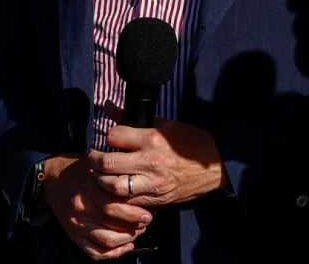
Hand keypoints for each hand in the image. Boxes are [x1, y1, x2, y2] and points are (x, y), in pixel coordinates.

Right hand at [41, 153, 154, 260]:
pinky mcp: (74, 234)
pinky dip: (113, 253)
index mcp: (91, 186)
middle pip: (114, 222)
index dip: (137, 209)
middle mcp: (83, 206)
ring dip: (128, 238)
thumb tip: (142, 185)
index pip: (117, 203)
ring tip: (138, 230)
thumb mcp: (99, 163)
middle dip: (136, 223)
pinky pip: (94, 252)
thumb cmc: (81, 170)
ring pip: (107, 240)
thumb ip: (118, 172)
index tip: (150, 208)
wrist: (53, 178)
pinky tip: (126, 245)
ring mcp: (78, 223)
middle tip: (147, 219)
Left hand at [88, 102, 229, 208]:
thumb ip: (135, 118)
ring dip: (101, 181)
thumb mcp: (167, 124)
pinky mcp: (156, 198)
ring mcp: (153, 183)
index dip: (108, 135)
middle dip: (94, 160)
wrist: (216, 166)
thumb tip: (110, 107)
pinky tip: (115, 190)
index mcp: (153, 138)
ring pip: (113, 186)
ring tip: (101, 174)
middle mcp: (150, 161)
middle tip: (93, 158)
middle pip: (108, 163)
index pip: (114, 136)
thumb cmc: (192, 141)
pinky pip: (128, 201)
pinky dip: (117, 196)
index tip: (109, 138)